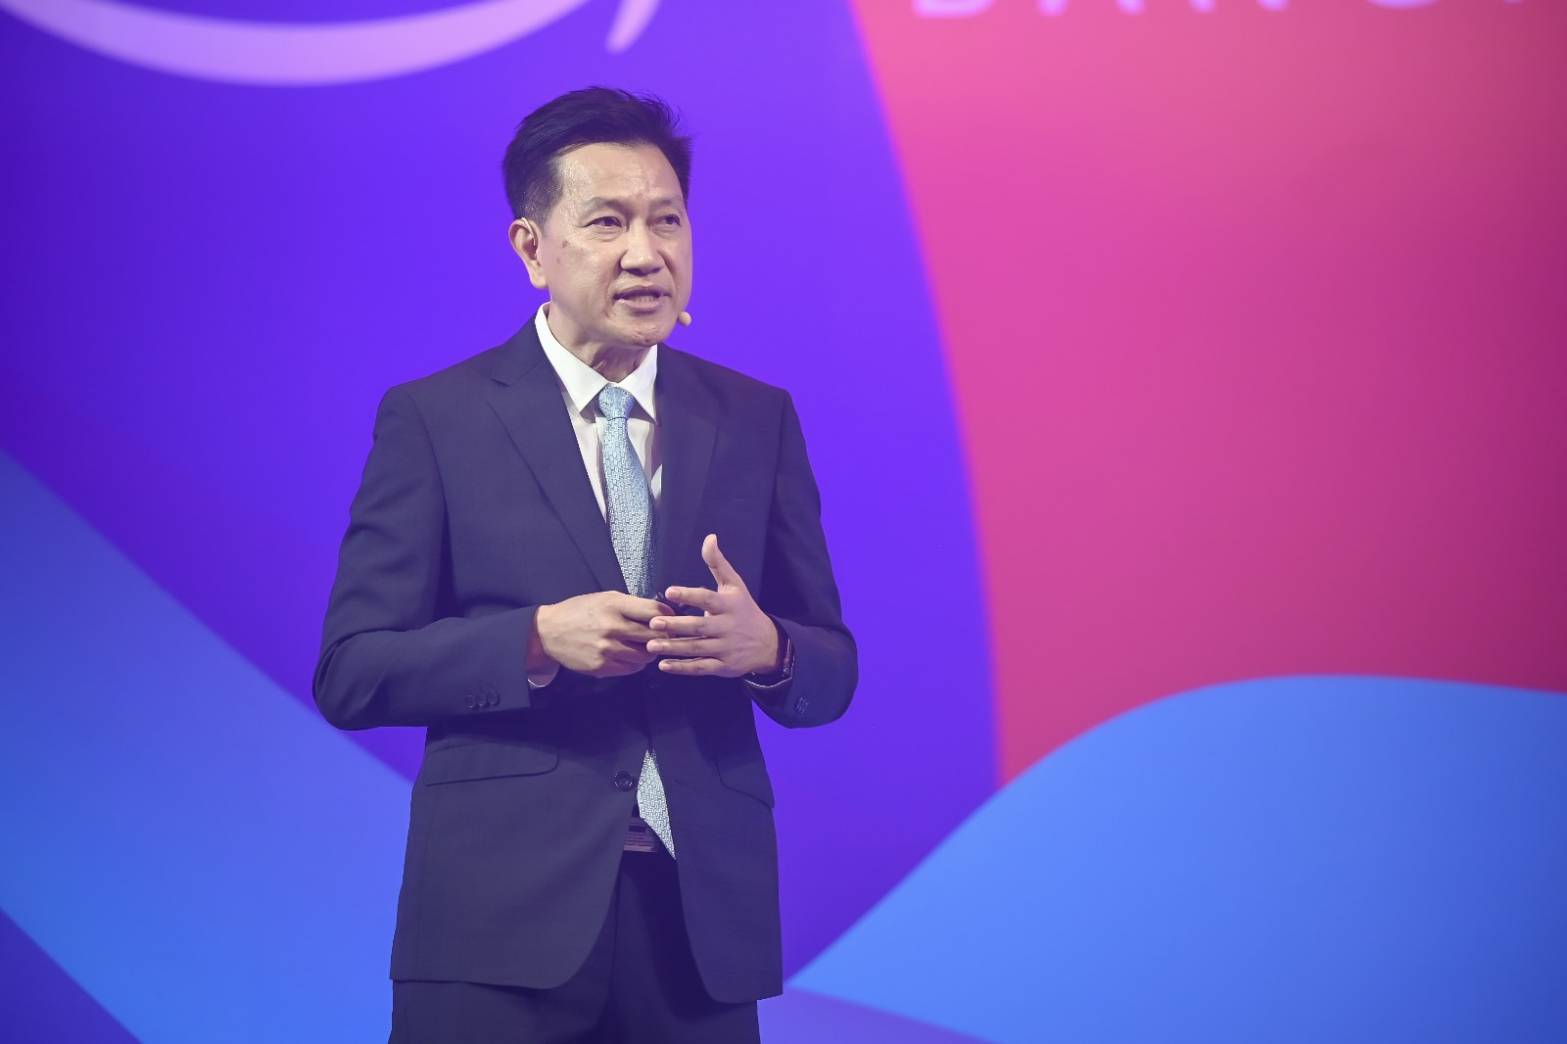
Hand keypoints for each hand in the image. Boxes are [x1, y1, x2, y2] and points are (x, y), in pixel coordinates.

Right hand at [532, 591, 671, 678]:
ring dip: (650, 652)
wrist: (550, 632)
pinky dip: (636, 663)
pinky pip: (631, 668)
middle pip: (654, 635)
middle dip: (664, 636)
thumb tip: (661, 613)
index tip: (671, 618)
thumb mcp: (605, 598)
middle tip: (665, 636)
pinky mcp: (601, 666)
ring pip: (645, 655)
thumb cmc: (580, 611)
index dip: (668, 615)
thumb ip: (631, 605)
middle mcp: (612, 627)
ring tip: (646, 646)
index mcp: (614, 605)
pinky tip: (631, 655)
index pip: (655, 611)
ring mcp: (607, 649)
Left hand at [648, 534, 781, 676]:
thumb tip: (709, 537)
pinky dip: (682, 668)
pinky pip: (701, 668)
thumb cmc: (745, 610)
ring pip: (697, 649)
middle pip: (699, 627)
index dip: (689, 595)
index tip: (670, 592)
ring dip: (674, 648)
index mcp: (728, 606)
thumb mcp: (735, 585)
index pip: (707, 599)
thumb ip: (718, 563)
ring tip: (651, 646)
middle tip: (653, 623)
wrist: (767, 644)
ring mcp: (725, 648)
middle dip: (676, 625)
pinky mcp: (722, 666)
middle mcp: (727, 627)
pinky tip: (664, 666)